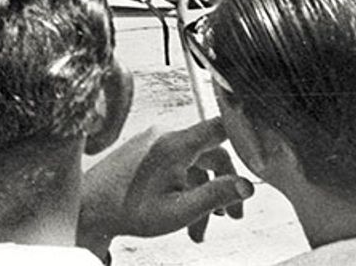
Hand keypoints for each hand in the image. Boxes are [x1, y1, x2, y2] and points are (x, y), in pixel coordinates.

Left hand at [78, 119, 251, 253]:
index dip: (245, 130)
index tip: (265, 137)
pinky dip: (186, 190)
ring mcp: (155, 142)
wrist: (90, 208)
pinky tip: (186, 220)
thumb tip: (248, 186)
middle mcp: (165, 136)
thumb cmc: (127, 209)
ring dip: (204, 196)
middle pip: (212, 154)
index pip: (220, 126)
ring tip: (202, 228)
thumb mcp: (179, 210)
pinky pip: (179, 167)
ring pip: (196, 166)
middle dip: (224, 188)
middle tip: (233, 218)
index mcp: (174, 145)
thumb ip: (216, 196)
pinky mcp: (148, 151)